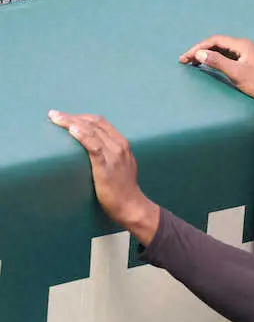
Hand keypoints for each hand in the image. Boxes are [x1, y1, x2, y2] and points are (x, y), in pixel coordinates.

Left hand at [48, 111, 159, 243]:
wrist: (131, 207)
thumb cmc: (123, 189)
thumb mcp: (120, 165)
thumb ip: (109, 153)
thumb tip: (87, 147)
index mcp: (122, 144)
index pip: (99, 122)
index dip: (81, 116)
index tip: (65, 117)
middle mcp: (119, 146)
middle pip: (93, 123)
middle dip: (71, 116)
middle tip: (54, 115)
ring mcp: (114, 156)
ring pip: (91, 131)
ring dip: (70, 122)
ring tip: (55, 118)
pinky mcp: (107, 167)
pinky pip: (93, 146)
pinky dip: (82, 136)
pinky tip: (71, 130)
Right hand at [180, 35, 253, 127]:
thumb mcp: (236, 73)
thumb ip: (217, 62)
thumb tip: (199, 54)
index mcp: (242, 45)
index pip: (214, 41)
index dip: (198, 48)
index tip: (186, 57)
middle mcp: (245, 46)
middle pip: (218, 45)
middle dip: (201, 51)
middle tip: (186, 60)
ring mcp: (248, 55)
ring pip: (223, 51)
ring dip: (208, 56)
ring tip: (195, 63)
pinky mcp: (249, 64)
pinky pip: (229, 58)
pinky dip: (217, 61)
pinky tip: (211, 66)